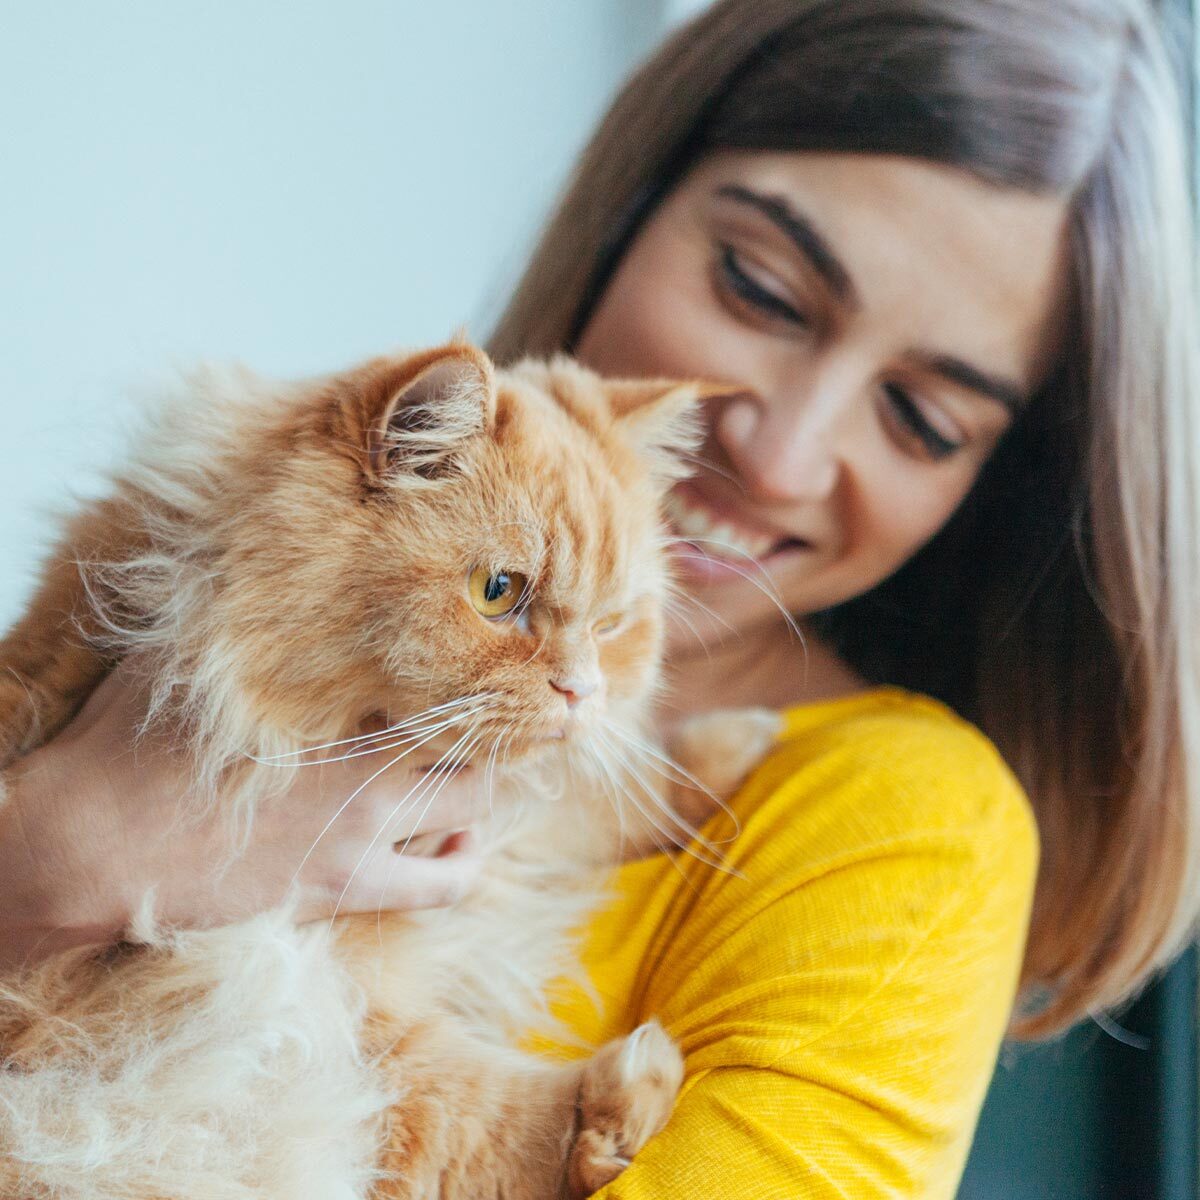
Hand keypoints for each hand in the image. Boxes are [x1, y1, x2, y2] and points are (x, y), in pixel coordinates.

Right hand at [1, 661, 490, 969]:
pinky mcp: (348, 887)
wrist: (92, 848)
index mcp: (333, 697)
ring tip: (473, 768)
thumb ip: (234, 627)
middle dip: (490, 721)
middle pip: (474, 732)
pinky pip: (444, 886)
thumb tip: (249, 577)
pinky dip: (466, 864)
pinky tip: (462, 844)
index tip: (485, 654)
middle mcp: (365, 759)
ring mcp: (364, 828)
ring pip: (473, 800)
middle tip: (489, 714)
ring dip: (482, 782)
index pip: (438, 670)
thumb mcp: (179, 660)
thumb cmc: (127, 745)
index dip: (474, 661)